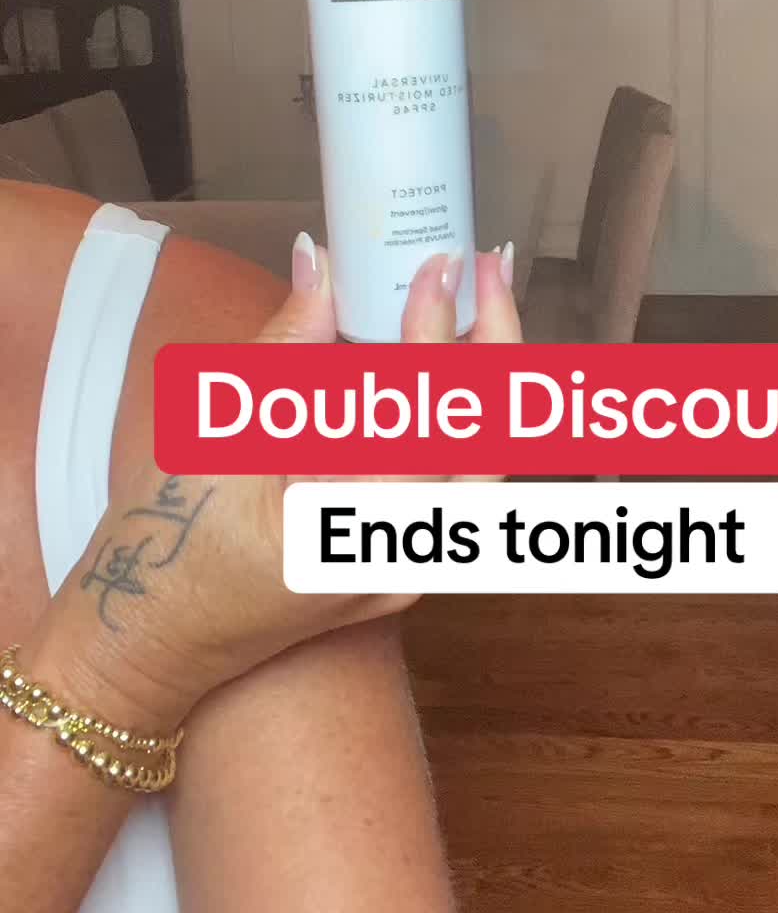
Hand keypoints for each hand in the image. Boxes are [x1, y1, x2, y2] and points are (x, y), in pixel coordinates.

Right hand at [36, 243, 520, 730]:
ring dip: (479, 373)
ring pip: (473, 457)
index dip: (443, 334)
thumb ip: (284, 353)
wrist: (146, 646)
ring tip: (477, 296)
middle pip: (487, 439)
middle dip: (496, 344)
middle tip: (488, 266)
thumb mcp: (220, 444)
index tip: (438, 270)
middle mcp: (407, 560)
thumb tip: (321, 265)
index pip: (436, 424)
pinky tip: (433, 353)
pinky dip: (443, 409)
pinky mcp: (391, 548)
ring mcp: (407, 560)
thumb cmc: (167, 557)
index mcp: (368, 538)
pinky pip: (438, 474)